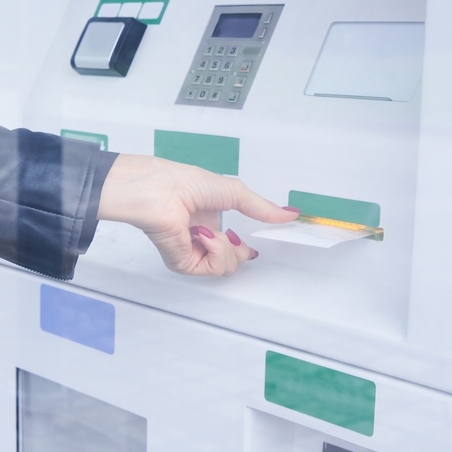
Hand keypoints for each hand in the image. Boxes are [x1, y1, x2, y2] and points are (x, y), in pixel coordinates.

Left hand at [97, 154, 298, 275]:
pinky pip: (214, 269)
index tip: (253, 244)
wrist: (161, 190)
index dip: (244, 249)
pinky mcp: (182, 264)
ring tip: (211, 231)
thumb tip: (289, 215)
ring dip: (227, 248)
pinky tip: (202, 235)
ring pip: (227, 267)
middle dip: (239, 252)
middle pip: (232, 262)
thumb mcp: (235, 193)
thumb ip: (262, 208)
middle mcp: (198, 240)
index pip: (231, 247)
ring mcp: (190, 253)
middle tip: (231, 236)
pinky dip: (216, 251)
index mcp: (206, 222)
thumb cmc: (185, 183)